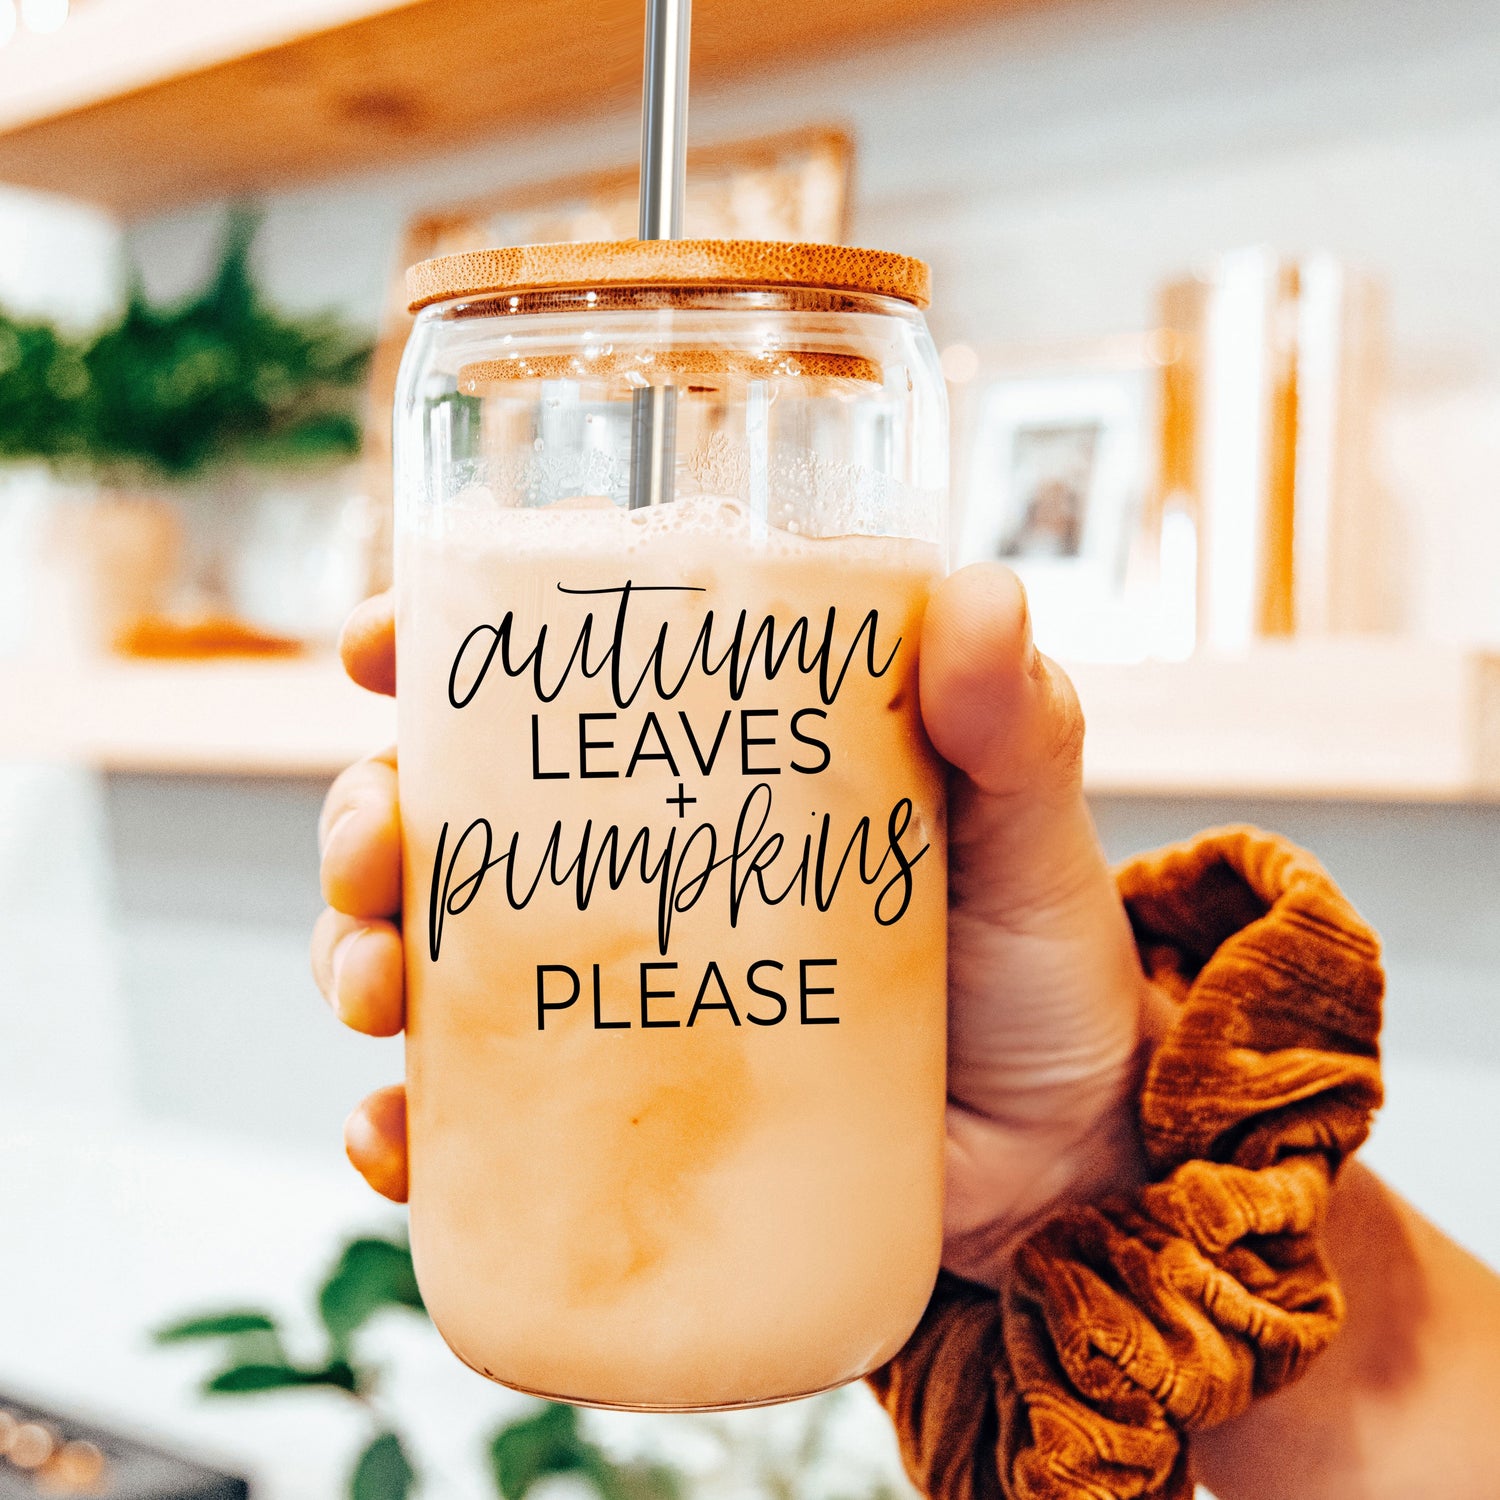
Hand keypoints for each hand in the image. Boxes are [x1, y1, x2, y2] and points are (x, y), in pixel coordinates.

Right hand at [313, 566, 1161, 1285]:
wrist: (1064, 1156)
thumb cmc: (1034, 960)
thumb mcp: (1025, 823)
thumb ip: (1011, 719)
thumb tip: (980, 597)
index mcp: (707, 761)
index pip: (550, 676)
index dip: (439, 643)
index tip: (378, 643)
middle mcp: (636, 866)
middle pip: (450, 813)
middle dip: (367, 814)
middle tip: (375, 843)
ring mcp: (616, 994)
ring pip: (431, 958)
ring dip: (359, 959)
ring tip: (372, 988)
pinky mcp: (619, 1121)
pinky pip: (478, 1127)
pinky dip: (410, 1132)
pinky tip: (395, 1141)